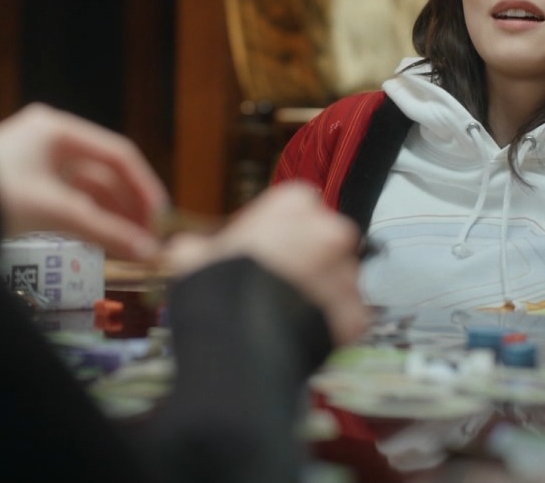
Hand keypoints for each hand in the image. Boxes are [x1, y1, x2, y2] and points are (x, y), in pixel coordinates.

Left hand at [0, 103, 168, 260]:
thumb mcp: (55, 212)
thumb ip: (105, 230)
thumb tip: (148, 251)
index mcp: (58, 129)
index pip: (118, 153)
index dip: (144, 185)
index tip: (161, 215)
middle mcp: (50, 138)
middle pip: (104, 171)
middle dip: (129, 205)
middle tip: (149, 236)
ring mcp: (36, 160)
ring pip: (87, 187)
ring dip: (110, 214)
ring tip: (131, 244)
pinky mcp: (26, 183)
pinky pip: (68, 198)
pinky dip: (87, 217)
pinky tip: (103, 239)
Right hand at [161, 183, 369, 345]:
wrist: (237, 339)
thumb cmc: (214, 287)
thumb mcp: (192, 256)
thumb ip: (197, 248)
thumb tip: (188, 251)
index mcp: (294, 204)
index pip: (299, 206)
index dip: (283, 229)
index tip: (267, 250)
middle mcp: (331, 231)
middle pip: (327, 240)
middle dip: (310, 258)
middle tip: (281, 284)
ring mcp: (347, 273)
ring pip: (340, 279)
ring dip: (322, 292)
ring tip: (289, 316)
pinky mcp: (356, 313)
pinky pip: (347, 316)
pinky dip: (332, 325)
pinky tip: (303, 335)